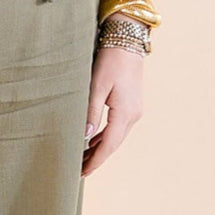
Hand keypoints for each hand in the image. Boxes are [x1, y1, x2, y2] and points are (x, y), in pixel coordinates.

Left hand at [81, 39, 144, 176]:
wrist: (128, 42)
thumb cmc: (111, 61)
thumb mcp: (97, 86)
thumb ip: (91, 112)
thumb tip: (85, 136)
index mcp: (125, 113)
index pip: (109, 144)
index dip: (96, 160)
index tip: (83, 172)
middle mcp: (133, 115)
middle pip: (114, 144)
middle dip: (97, 158)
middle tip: (79, 170)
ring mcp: (135, 110)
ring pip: (116, 137)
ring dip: (101, 148)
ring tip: (83, 158)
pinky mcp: (132, 105)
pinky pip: (118, 127)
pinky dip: (106, 136)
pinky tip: (94, 141)